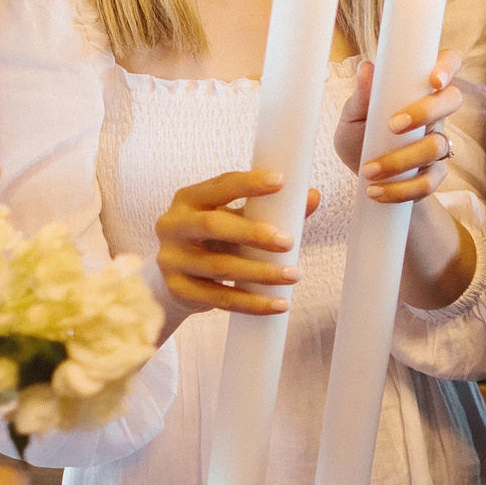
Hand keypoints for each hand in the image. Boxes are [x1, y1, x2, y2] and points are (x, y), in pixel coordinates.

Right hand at [155, 170, 320, 315]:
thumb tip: (313, 197)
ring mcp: (172, 260)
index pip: (219, 186)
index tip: (281, 181)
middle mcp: (173, 226)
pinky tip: (279, 303)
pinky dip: (253, 303)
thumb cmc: (214, 240)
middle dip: (254, 234)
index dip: (249, 183)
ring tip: (293, 275)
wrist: (176, 278)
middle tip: (289, 242)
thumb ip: (272, 210)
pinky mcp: (179, 290)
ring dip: (261, 273)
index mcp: (188, 199)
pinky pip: (221, 299)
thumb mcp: (237, 220)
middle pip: (213, 226)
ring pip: (221, 267)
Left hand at [334, 50, 464, 205]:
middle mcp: (434, 113)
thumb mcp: (353, 116)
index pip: (447, 63)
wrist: (367, 180)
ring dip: (401, 160)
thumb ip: (361, 96)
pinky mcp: (433, 175)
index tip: (433, 80)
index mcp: (417, 90)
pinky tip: (376, 191)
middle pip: (453, 100)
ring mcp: (438, 143)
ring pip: (438, 146)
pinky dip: (399, 190)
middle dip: (426, 111)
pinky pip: (428, 183)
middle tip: (393, 125)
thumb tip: (366, 68)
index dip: (448, 66)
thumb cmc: (361, 137)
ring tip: (369, 170)